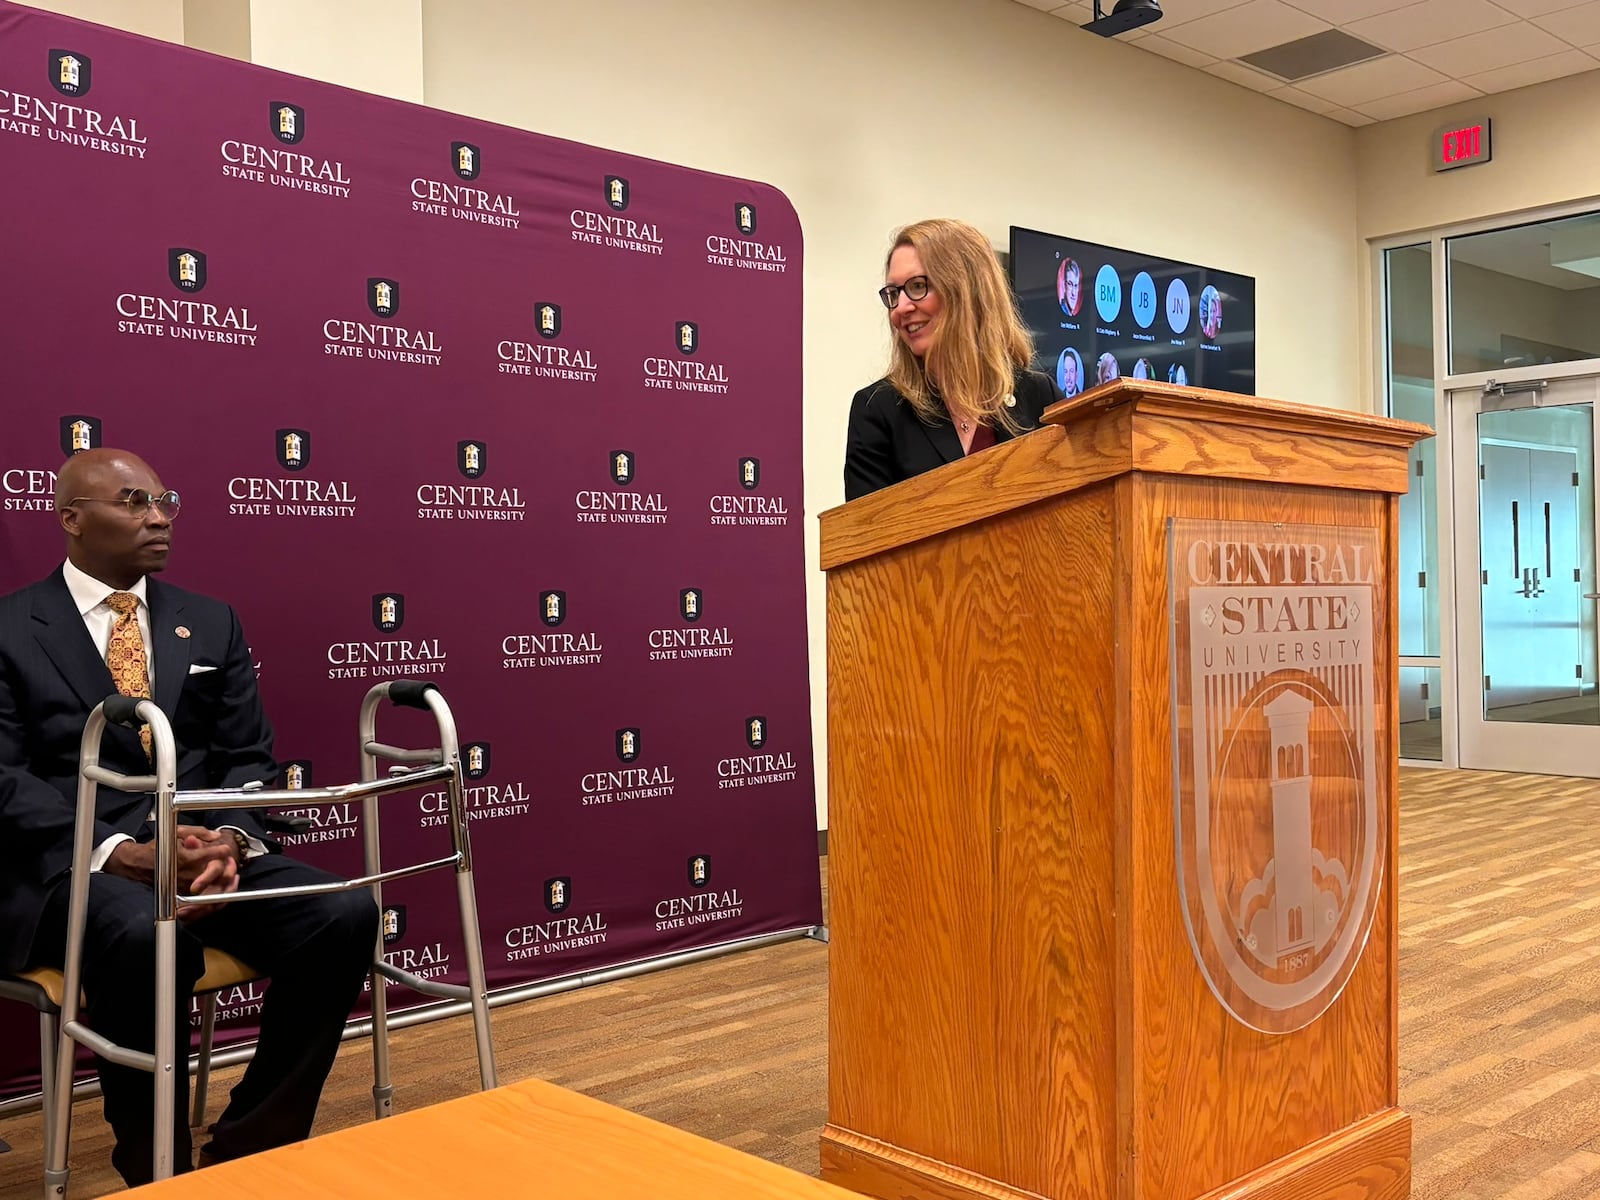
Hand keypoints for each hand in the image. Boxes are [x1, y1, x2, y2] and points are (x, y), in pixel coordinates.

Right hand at [105, 826, 240, 920]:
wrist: (135, 864)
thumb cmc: (155, 848)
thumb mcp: (175, 833)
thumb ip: (198, 832)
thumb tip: (216, 836)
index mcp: (184, 858)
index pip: (210, 856)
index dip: (221, 852)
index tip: (225, 850)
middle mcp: (184, 874)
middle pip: (214, 875)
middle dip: (227, 869)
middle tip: (231, 863)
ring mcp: (183, 887)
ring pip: (211, 890)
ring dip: (224, 884)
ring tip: (230, 876)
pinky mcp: (178, 897)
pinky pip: (201, 902)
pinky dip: (214, 898)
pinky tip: (220, 889)